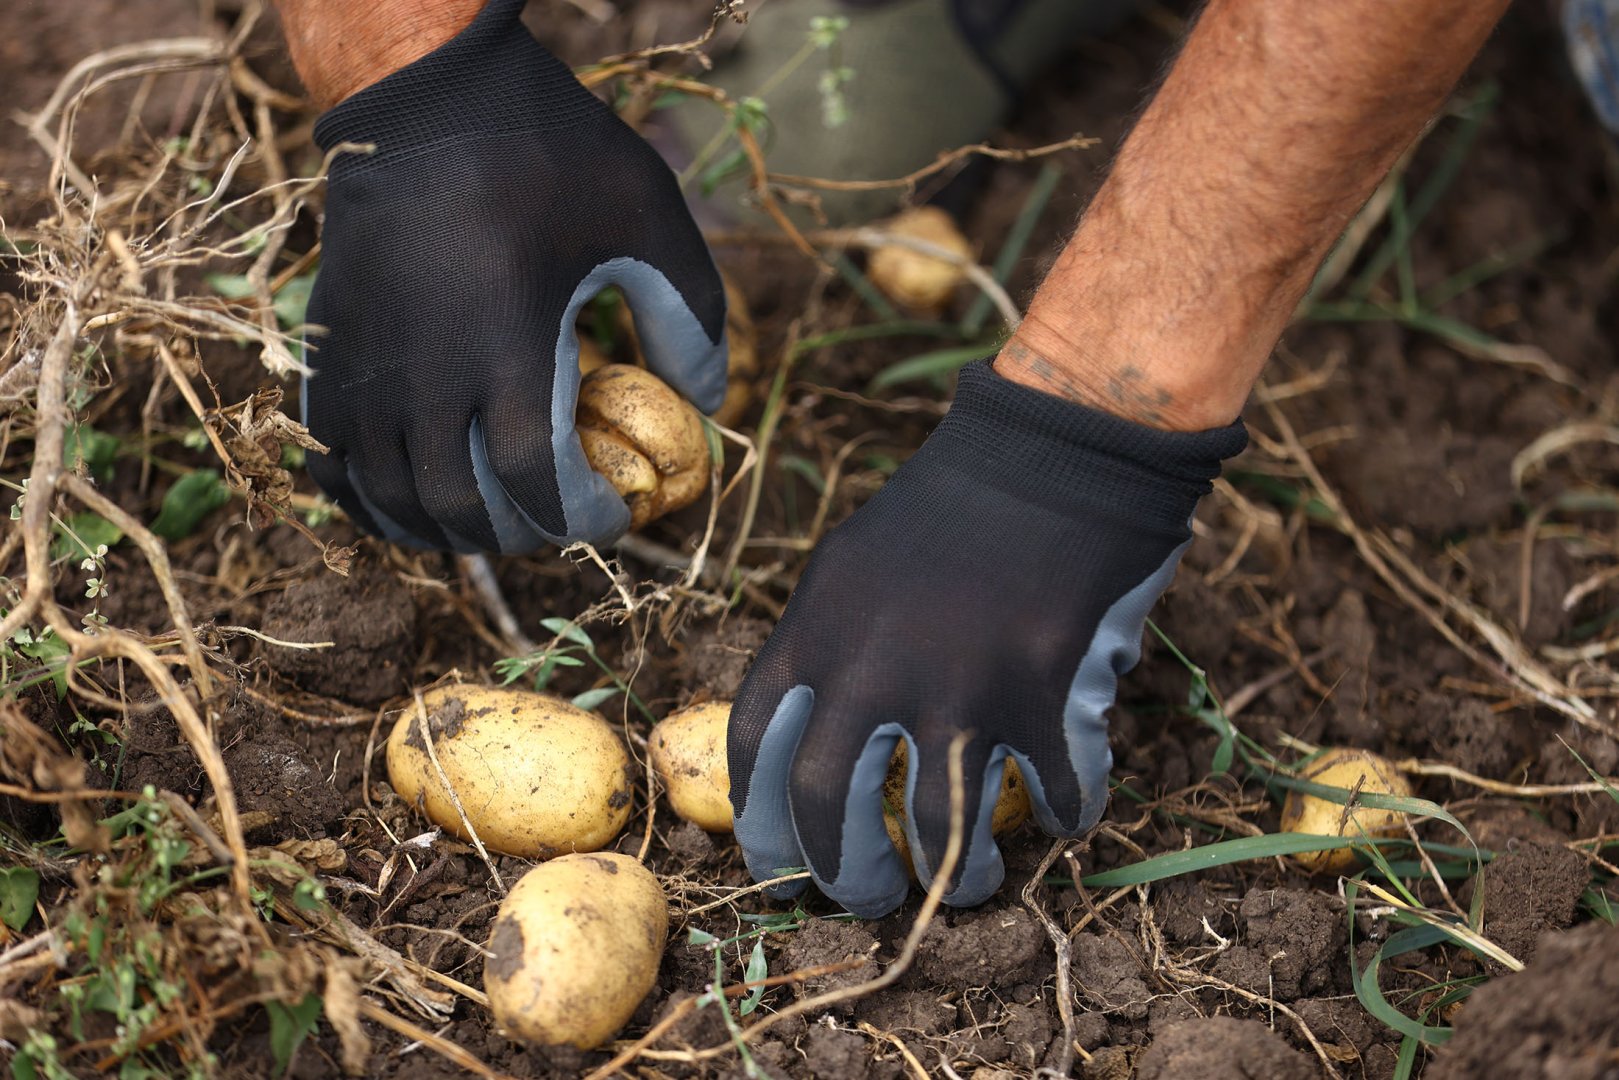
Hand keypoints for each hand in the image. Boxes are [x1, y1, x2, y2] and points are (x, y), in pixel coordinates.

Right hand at [302, 0, 727, 552]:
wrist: (423, 95)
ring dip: (450, 526)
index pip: (537, 483)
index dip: (580, 518)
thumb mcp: (646, 215)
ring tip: (496, 517)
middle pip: (463, 506)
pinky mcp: (330, 350)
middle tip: (558, 516)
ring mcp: (366, 366)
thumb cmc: (545, 152)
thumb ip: (690, 313)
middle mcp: (424, 372)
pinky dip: (372, 499)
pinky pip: (333, 460)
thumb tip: (708, 399)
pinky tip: (413, 497)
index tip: (613, 513)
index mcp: (508, 346)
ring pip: (394, 496)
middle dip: (520, 532)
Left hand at [727, 362, 1244, 916]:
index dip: (762, 828)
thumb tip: (813, 736)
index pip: (756, 753)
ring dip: (956, 878)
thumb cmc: (948, 507)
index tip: (781, 870)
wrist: (1050, 451)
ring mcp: (955, 685)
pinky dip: (1062, 816)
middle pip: (833, 811)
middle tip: (868, 900)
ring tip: (968, 887)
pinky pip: (1050, 792)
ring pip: (941, 830)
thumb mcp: (850, 566)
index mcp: (812, 633)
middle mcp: (870, 668)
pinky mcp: (1038, 693)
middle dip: (848, 877)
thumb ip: (824, 649)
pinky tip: (1065, 816)